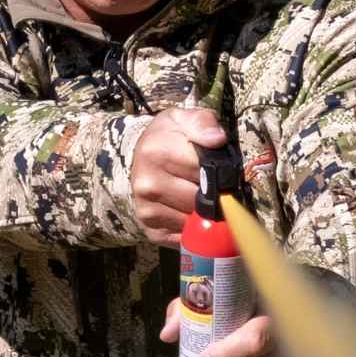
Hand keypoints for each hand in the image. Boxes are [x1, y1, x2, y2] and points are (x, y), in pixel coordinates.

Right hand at [130, 106, 228, 246]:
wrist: (135, 158)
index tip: (219, 168)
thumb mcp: (182, 119)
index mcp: (157, 153)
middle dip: (214, 194)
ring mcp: (148, 211)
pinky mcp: (152, 231)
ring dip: (205, 213)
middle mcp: (149, 185)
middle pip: (203, 201)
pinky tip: (190, 211)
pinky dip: (195, 228)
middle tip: (212, 184)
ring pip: (197, 221)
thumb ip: (202, 123)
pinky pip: (187, 237)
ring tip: (200, 195)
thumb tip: (217, 139)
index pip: (207, 172)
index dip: (219, 171)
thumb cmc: (167, 138)